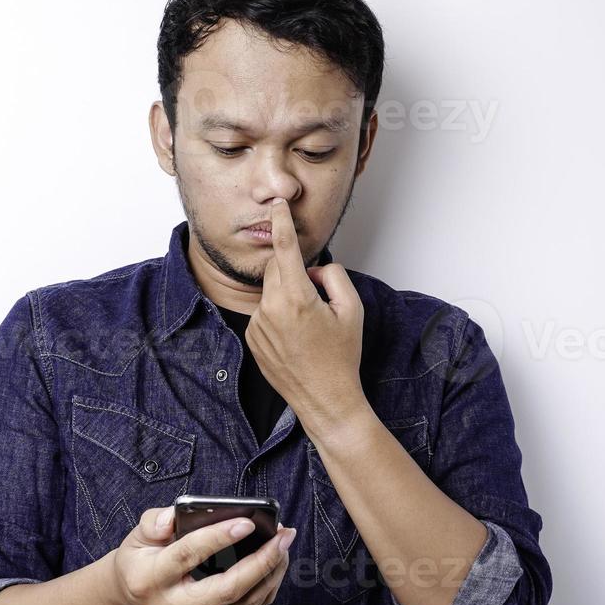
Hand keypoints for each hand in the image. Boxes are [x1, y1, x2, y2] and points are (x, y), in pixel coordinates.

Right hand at [111, 505, 297, 604]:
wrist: (132, 597)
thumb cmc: (138, 558)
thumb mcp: (137, 534)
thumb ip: (154, 522)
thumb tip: (173, 518)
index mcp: (150, 578)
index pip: (188, 555)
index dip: (219, 538)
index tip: (248, 522)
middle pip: (227, 590)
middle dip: (261, 562)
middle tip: (283, 536)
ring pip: (242, 603)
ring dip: (270, 573)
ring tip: (284, 544)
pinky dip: (265, 585)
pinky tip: (275, 562)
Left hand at [247, 197, 367, 436]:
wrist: (325, 399)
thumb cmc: (341, 357)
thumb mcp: (352, 310)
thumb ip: (333, 276)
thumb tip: (313, 268)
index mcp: (296, 298)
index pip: (285, 248)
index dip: (281, 222)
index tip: (277, 205)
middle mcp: (271, 309)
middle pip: (277, 268)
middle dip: (294, 271)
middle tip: (318, 298)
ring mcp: (258, 325)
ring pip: (271, 292)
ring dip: (287, 296)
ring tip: (308, 327)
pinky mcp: (252, 338)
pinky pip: (264, 312)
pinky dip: (278, 315)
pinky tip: (295, 338)